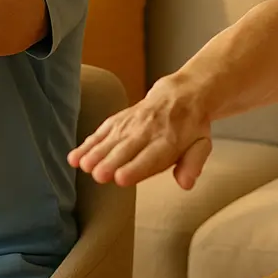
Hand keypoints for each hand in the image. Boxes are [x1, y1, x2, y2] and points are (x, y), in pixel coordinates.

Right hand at [67, 78, 212, 188]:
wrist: (182, 94)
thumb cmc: (191, 128)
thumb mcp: (202, 145)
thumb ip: (193, 164)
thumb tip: (186, 183)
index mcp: (170, 141)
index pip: (152, 156)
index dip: (136, 168)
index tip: (120, 178)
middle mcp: (148, 131)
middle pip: (127, 148)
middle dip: (112, 161)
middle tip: (98, 175)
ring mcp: (131, 123)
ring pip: (112, 138)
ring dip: (96, 152)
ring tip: (83, 165)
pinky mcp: (120, 120)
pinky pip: (102, 130)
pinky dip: (88, 143)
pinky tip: (75, 157)